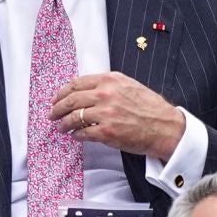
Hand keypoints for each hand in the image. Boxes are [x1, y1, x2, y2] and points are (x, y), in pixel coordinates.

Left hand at [51, 72, 186, 160]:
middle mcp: (106, 94)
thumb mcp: (129, 85)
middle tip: (52, 114)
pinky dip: (76, 135)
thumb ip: (108, 85)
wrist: (165, 127)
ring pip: (74, 117)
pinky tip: (75, 135)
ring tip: (61, 127)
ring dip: (64, 123)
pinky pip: (83, 133)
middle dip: (57, 108)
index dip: (63, 92)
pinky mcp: (106, 132)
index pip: (77, 83)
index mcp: (111, 80)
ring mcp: (105, 113)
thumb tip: (86, 90)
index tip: (56, 98)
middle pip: (71, 99)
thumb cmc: (150, 108)